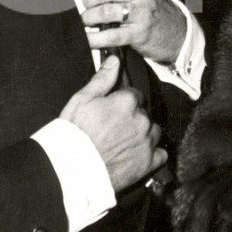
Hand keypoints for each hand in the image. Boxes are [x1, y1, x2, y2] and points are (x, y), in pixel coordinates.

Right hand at [59, 55, 166, 191]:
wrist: (71, 171)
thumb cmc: (73, 134)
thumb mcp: (81, 100)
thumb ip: (102, 79)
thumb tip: (115, 60)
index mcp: (127, 101)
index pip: (134, 95)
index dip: (123, 103)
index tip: (113, 112)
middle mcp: (141, 119)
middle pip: (144, 114)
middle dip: (133, 119)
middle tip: (115, 130)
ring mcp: (147, 142)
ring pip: (153, 132)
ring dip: (143, 135)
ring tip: (124, 143)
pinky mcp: (148, 163)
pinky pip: (160, 154)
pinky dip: (152, 154)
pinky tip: (137, 156)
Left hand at [71, 0, 185, 63]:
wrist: (178, 32)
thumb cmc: (154, 8)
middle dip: (86, 1)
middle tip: (84, 7)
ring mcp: (142, 11)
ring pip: (104, 11)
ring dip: (88, 18)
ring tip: (87, 21)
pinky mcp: (139, 33)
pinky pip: (109, 35)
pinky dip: (93, 38)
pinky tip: (88, 39)